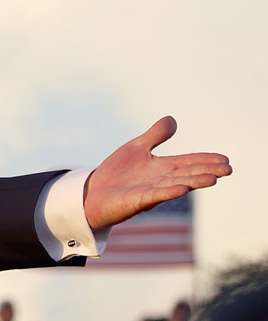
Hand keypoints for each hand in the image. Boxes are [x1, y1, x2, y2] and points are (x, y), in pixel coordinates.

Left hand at [83, 116, 230, 229]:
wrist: (93, 193)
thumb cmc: (117, 173)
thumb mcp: (136, 148)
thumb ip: (155, 135)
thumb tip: (173, 120)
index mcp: (162, 167)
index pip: (188, 162)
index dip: (206, 160)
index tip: (226, 160)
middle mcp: (160, 180)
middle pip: (187, 174)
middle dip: (206, 172)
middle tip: (228, 170)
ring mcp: (149, 192)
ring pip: (175, 185)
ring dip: (193, 182)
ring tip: (212, 179)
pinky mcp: (136, 201)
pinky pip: (154, 196)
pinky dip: (168, 192)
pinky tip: (182, 189)